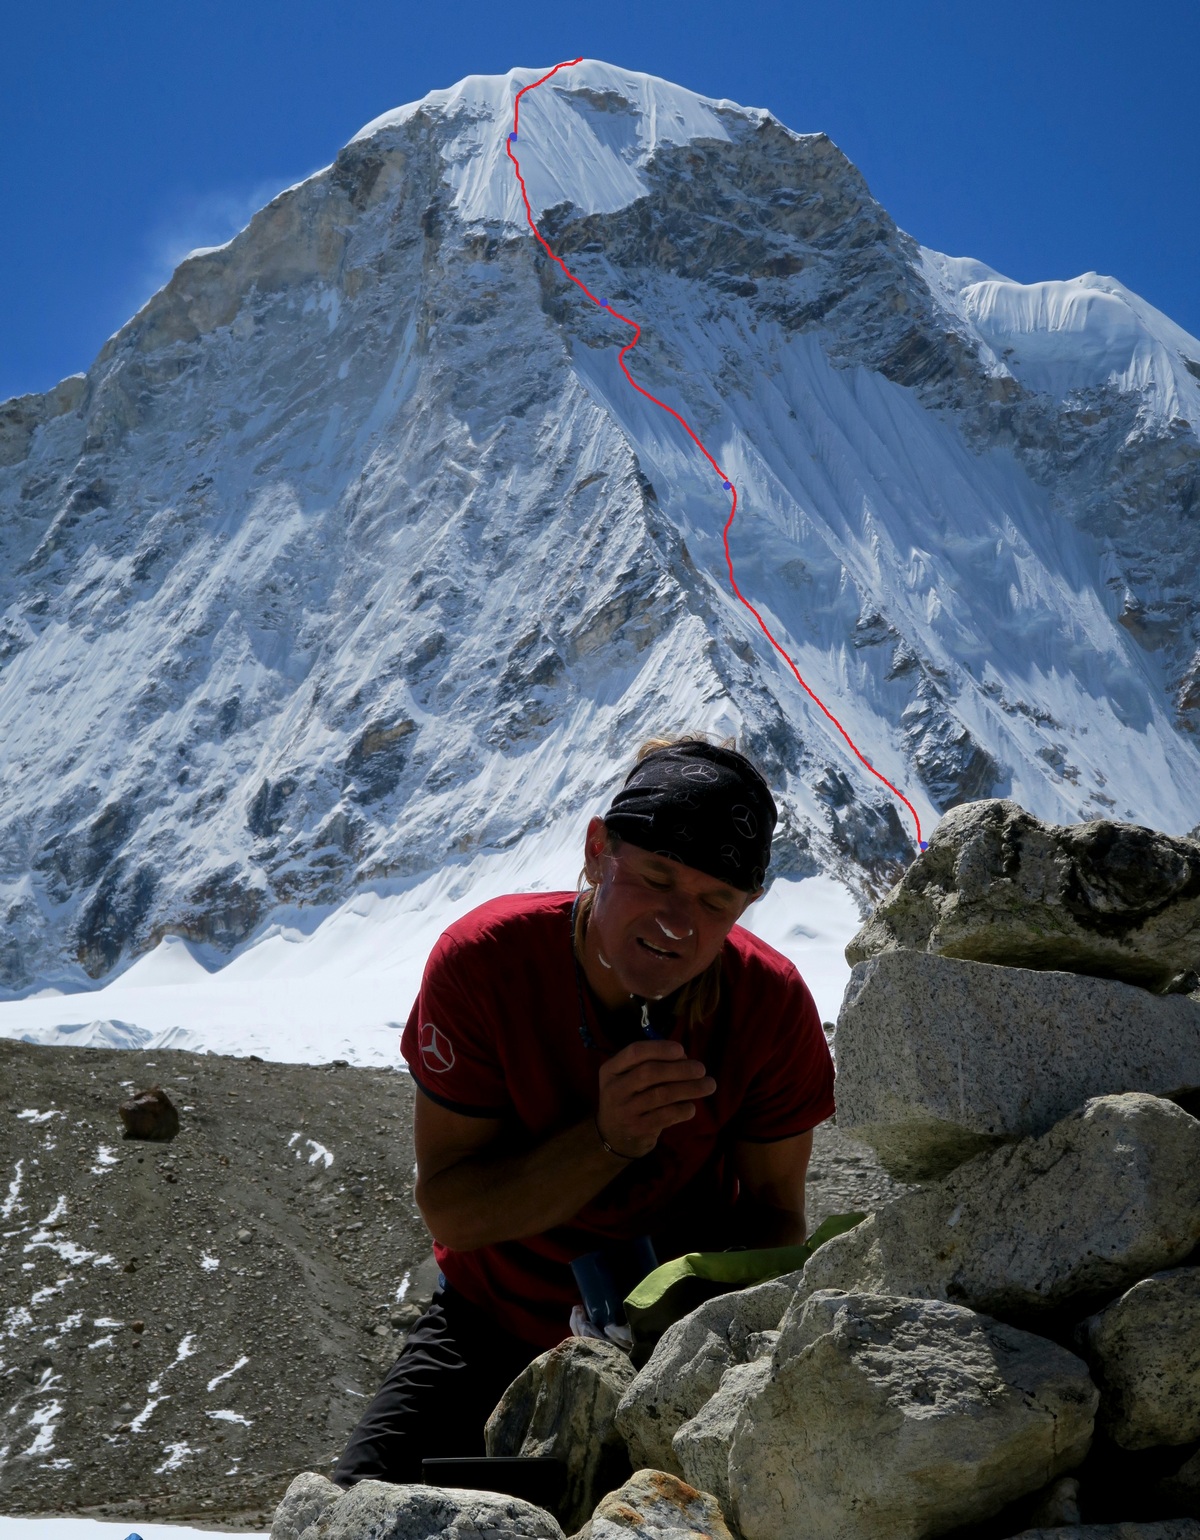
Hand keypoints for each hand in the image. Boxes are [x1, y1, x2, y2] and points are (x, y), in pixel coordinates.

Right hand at [596, 1039, 716, 1159]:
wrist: (613, 1137)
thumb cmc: (628, 1098)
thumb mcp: (626, 1078)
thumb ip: (650, 1064)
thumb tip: (684, 1057)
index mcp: (610, 1070)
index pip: (634, 1052)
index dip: (659, 1048)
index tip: (681, 1050)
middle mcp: (614, 1090)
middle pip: (650, 1073)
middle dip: (680, 1069)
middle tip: (701, 1069)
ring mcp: (625, 1111)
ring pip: (662, 1095)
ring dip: (690, 1088)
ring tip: (708, 1085)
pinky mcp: (639, 1129)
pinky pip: (666, 1116)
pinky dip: (683, 1109)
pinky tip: (691, 1107)